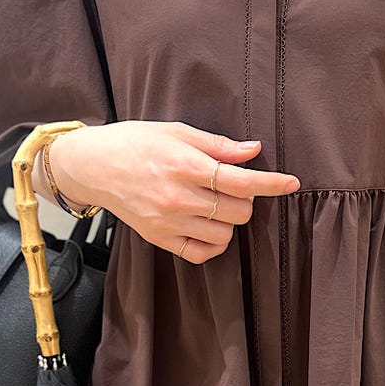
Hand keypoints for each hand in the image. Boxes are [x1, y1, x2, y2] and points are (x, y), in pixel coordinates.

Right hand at [51, 119, 300, 261]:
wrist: (93, 166)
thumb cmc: (136, 142)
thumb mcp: (177, 132)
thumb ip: (218, 145)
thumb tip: (253, 150)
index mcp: (185, 166)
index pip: (241, 182)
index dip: (271, 184)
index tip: (291, 183)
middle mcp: (178, 198)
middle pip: (238, 211)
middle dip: (246, 200)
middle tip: (233, 187)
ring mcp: (168, 222)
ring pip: (225, 234)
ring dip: (230, 220)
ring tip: (217, 205)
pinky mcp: (159, 239)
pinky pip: (202, 253)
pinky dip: (214, 243)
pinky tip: (208, 225)